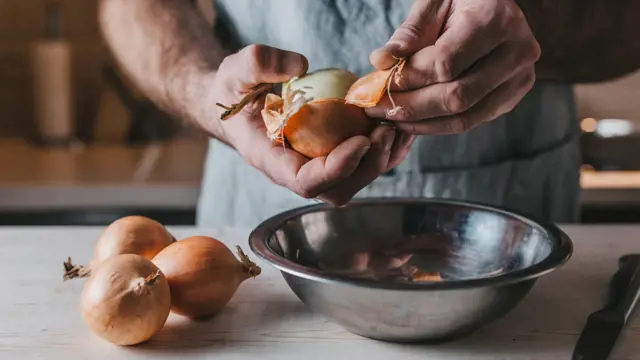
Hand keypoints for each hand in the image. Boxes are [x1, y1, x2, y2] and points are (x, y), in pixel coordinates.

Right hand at [208, 45, 413, 204]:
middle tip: (386, 130)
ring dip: (381, 159)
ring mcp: (313, 166)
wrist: (235, 101)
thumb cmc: (233, 89)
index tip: (361, 140)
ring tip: (397, 125)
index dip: (337, 169)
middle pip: (338, 188)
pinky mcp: (328, 155)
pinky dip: (383, 150)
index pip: (305, 182)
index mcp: (270, 159)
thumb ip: (259, 63)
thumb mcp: (236, 70)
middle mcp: (294, 170)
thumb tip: (300, 66)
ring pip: (354, 181)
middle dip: (368, 166)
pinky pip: (360, 164)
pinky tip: (396, 125)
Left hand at [367, 0, 540, 134]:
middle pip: (456, 97)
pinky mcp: (512, 97)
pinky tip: (411, 120)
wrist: (496, 8)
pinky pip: (470, 122)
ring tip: (389, 116)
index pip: (445, 63)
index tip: (377, 84)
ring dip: (420, 123)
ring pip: (464, 117)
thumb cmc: (461, 1)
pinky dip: (436, 126)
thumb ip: (409, 32)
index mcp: (497, 20)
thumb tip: (381, 61)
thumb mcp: (434, 4)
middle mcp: (517, 52)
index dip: (408, 79)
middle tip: (376, 108)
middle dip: (410, 106)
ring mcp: (519, 79)